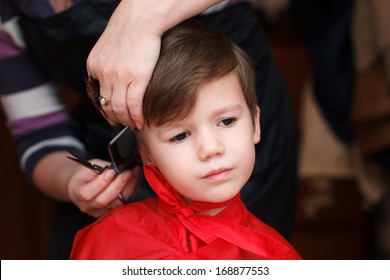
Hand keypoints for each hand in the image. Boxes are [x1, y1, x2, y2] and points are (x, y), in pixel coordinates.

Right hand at [68, 160, 140, 217]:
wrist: (82, 184)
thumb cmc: (85, 173)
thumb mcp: (89, 166)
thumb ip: (102, 169)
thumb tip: (120, 168)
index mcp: (76, 193)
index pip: (87, 194)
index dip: (101, 183)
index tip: (111, 171)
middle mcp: (87, 206)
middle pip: (104, 200)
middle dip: (119, 184)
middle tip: (128, 171)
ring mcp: (99, 212)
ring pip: (117, 204)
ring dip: (129, 187)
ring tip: (135, 173)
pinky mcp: (110, 212)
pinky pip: (123, 204)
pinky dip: (132, 191)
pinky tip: (136, 180)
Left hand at [86, 0, 221, 127]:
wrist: (141, 18)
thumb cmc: (128, 30)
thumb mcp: (107, 47)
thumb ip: (105, 64)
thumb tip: (111, 80)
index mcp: (94, 66)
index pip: (98, 97)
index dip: (106, 111)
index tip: (113, 117)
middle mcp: (104, 73)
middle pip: (108, 106)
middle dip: (116, 120)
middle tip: (124, 125)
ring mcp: (119, 77)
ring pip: (120, 108)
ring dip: (127, 120)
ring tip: (134, 124)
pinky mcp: (137, 78)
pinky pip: (134, 105)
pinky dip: (137, 116)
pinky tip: (141, 121)